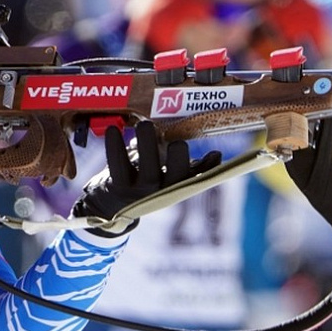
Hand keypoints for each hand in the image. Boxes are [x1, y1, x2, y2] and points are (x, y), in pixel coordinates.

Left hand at [72, 121, 221, 236]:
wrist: (114, 206)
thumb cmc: (150, 182)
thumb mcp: (172, 177)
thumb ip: (195, 166)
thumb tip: (217, 155)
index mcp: (176, 185)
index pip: (194, 177)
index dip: (204, 167)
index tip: (205, 149)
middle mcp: (161, 190)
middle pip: (174, 175)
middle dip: (177, 156)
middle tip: (177, 136)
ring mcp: (139, 191)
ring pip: (148, 169)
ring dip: (147, 145)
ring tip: (144, 124)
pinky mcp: (117, 186)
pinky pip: (117, 165)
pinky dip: (114, 146)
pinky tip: (114, 129)